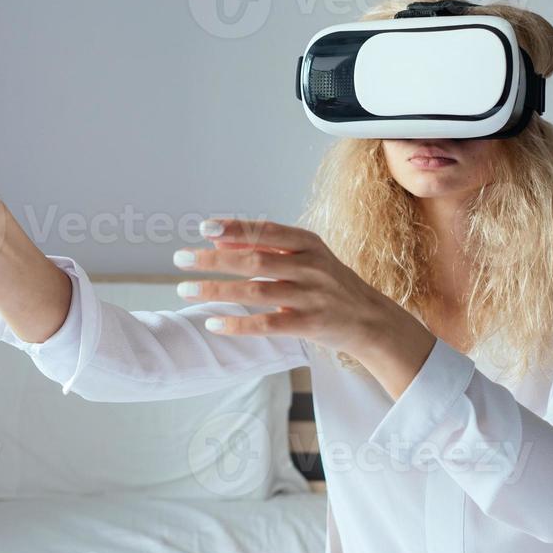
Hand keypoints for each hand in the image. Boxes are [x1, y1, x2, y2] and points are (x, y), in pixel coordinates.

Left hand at [173, 219, 436, 396]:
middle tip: (180, 259)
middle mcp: (310, 267)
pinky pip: (269, 324)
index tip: (204, 227)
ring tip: (185, 290)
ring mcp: (312, 297)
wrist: (372, 321)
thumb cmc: (330, 285)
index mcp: (308, 245)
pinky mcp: (311, 325)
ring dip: (217, 290)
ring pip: (257, 292)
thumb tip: (218, 239)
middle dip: (214, 260)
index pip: (266, 231)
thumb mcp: (305, 259)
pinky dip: (239, 323)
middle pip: (255, 261)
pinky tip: (214, 323)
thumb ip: (265, 248)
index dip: (234, 228)